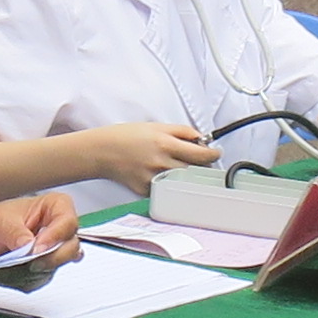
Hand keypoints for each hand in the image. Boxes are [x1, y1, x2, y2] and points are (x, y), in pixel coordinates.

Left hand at [0, 191, 81, 285]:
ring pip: (55, 268)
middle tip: (30, 262)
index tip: (38, 246)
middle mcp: (53, 230)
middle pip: (70, 248)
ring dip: (31, 270)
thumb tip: (30, 246)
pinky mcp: (39, 271)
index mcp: (49, 208)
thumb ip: (16, 233)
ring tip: (8, 262)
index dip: (57, 235)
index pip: (68, 220)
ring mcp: (48, 252)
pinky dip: (23, 279)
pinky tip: (8, 270)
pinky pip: (40, 281)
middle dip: (50, 259)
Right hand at [75, 122, 219, 195]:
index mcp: (165, 144)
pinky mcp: (147, 191)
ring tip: (175, 164)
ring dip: (185, 174)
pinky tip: (158, 172)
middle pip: (194, 170)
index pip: (201, 155)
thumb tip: (201, 139)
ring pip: (182, 181)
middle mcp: (162, 163)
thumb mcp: (156, 126)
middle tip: (197, 159)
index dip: (213, 154)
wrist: (102, 152)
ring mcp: (154, 179)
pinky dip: (168, 182)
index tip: (215, 153)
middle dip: (200, 165)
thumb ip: (182, 131)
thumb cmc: (126, 136)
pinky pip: (166, 189)